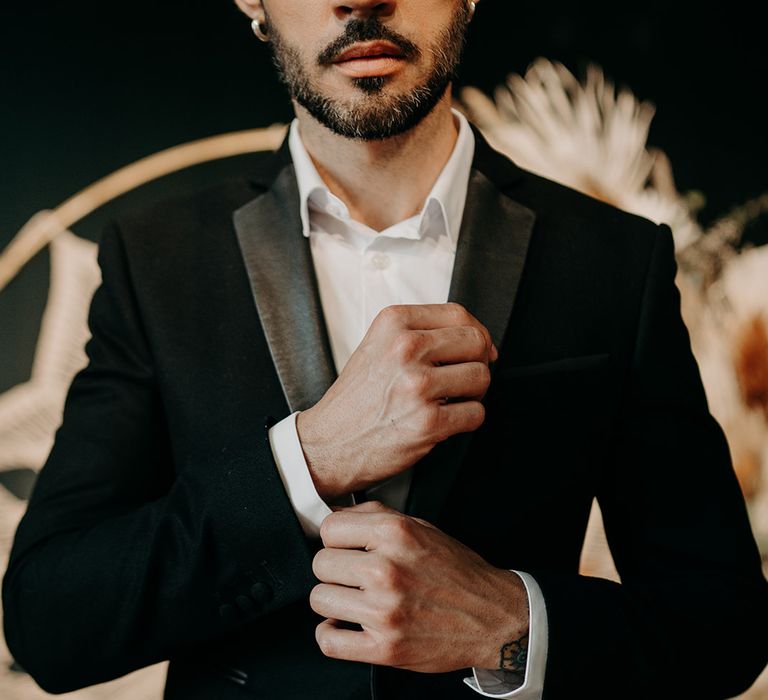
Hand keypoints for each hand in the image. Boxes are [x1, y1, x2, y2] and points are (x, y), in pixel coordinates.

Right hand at [296, 303, 497, 499]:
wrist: (327, 444)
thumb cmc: (356, 398)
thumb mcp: (378, 346)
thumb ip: (422, 334)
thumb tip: (482, 342)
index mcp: (394, 323)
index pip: (457, 313)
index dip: (475, 331)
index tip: (475, 349)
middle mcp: (405, 349)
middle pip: (476, 342)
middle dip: (478, 361)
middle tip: (462, 378)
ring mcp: (417, 386)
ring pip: (481, 377)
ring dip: (474, 393)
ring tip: (450, 400)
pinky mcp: (428, 422)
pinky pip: (476, 413)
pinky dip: (467, 420)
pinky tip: (444, 421)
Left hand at [309, 501, 528, 672]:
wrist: (492, 615)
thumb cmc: (456, 570)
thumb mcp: (420, 527)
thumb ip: (375, 516)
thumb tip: (335, 514)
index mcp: (395, 533)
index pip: (328, 528)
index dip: (336, 538)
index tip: (345, 547)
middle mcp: (386, 569)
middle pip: (320, 564)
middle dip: (335, 569)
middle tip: (353, 575)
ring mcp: (384, 610)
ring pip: (319, 599)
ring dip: (334, 600)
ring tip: (355, 599)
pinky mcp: (385, 648)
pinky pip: (329, 640)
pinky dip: (330, 633)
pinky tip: (346, 624)